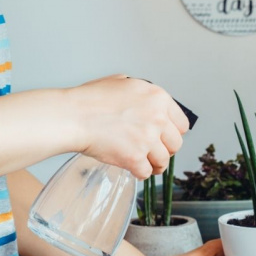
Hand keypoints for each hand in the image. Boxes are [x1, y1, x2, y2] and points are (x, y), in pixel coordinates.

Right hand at [68, 75, 188, 178]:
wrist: (73, 116)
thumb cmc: (90, 99)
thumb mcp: (122, 82)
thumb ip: (141, 92)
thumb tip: (147, 98)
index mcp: (158, 98)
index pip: (182, 124)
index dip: (173, 133)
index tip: (166, 138)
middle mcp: (158, 118)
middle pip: (176, 144)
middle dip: (166, 150)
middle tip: (154, 151)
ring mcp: (147, 139)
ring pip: (163, 161)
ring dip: (155, 165)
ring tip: (146, 164)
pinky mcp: (135, 157)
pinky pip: (146, 172)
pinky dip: (140, 173)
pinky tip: (134, 169)